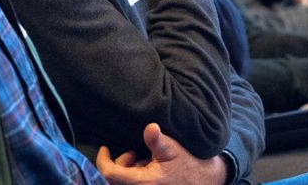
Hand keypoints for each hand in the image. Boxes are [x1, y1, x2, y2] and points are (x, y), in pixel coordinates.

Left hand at [97, 123, 227, 184]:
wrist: (204, 180)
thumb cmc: (187, 164)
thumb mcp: (172, 149)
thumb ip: (157, 140)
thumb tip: (150, 127)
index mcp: (143, 183)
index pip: (110, 174)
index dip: (103, 160)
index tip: (104, 148)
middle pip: (114, 180)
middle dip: (119, 164)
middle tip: (132, 153)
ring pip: (122, 183)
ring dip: (127, 171)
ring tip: (142, 160)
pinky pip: (132, 184)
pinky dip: (133, 176)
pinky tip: (146, 169)